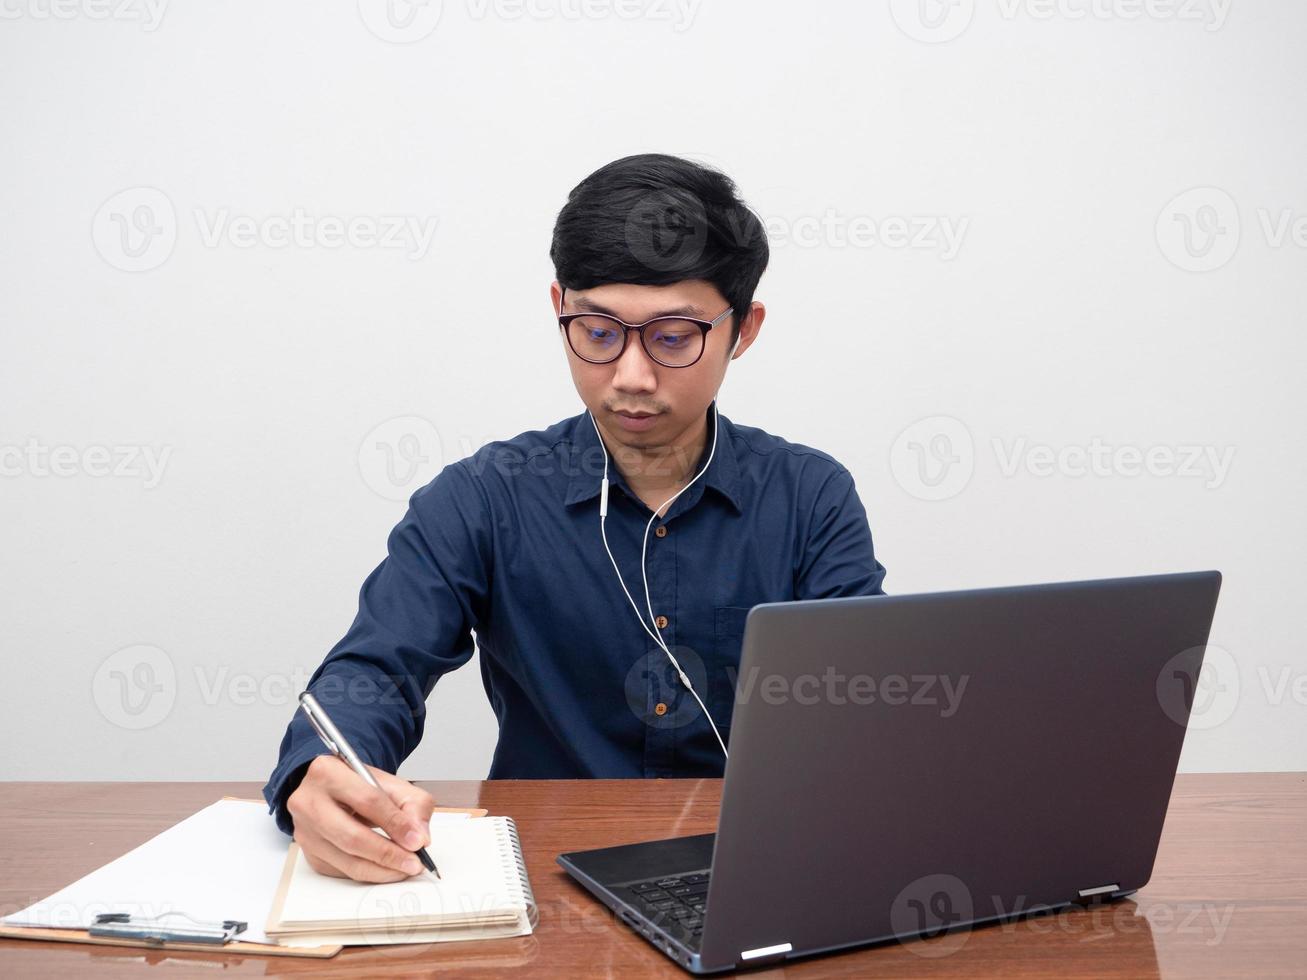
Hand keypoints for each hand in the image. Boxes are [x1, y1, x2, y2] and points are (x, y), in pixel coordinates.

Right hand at [287, 755, 434, 881]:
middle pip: (352, 837)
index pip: (367, 801)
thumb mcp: (390, 783)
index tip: (417, 841)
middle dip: (388, 854)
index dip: (396, 824)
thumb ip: (413, 804)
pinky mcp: (308, 853)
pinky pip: (342, 871)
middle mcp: (308, 801)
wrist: (332, 788)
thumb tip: (420, 837)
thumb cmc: (358, 784)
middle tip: (413, 863)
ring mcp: (305, 830)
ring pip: (347, 860)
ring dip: (381, 869)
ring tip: (405, 868)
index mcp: (328, 773)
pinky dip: (368, 873)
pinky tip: (385, 868)